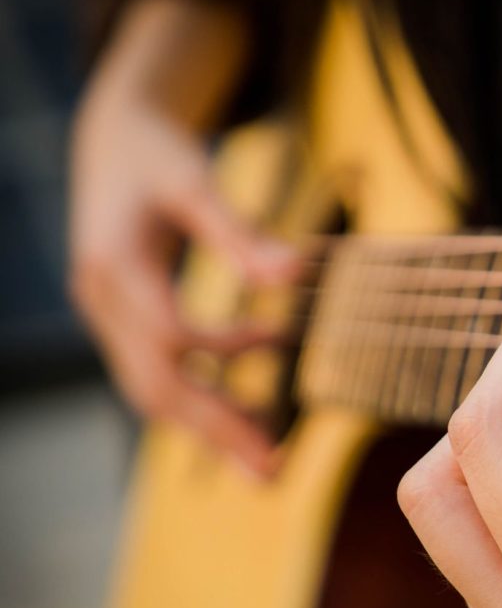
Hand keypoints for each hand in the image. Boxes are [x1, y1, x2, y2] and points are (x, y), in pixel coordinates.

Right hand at [69, 94, 297, 474]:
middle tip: (274, 469)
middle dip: (216, 428)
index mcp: (115, 264)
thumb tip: (295, 275)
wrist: (111, 138)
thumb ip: (239, 231)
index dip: (221, 350)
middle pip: (155, 384)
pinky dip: (201, 397)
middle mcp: (100, 300)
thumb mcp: (196, 180)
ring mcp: (105, 317)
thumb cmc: (157, 152)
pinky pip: (156, 376)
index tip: (277, 345)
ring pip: (152, 391)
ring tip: (268, 457)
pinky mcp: (120, 323)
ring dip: (209, 427)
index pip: (166, 333)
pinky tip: (248, 405)